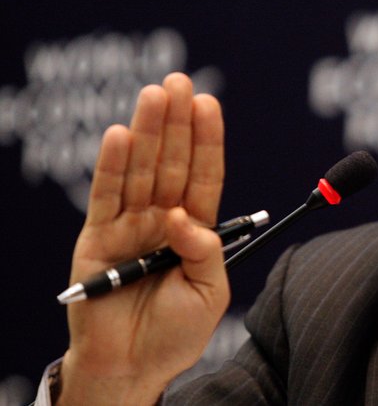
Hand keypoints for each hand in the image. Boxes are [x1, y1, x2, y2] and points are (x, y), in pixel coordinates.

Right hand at [59, 73, 229, 405]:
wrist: (132, 367)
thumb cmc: (176, 333)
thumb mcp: (210, 291)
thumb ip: (206, 250)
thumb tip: (184, 218)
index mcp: (194, 227)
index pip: (203, 173)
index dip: (207, 139)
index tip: (209, 102)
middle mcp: (162, 218)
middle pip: (171, 162)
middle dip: (176, 122)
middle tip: (179, 80)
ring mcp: (130, 225)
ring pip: (140, 170)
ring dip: (147, 131)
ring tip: (155, 94)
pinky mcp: (98, 238)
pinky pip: (105, 196)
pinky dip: (111, 166)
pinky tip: (119, 135)